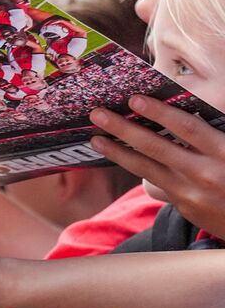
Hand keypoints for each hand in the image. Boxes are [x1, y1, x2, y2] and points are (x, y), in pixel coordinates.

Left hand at [90, 96, 224, 232]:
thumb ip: (211, 134)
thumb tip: (176, 113)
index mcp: (224, 152)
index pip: (187, 127)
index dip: (159, 112)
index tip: (134, 99)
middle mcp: (206, 173)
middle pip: (156, 147)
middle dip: (123, 128)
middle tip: (97, 114)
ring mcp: (193, 193)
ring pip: (146, 169)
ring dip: (117, 152)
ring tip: (96, 138)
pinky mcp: (186, 208)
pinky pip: (156, 185)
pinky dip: (136, 169)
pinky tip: (120, 157)